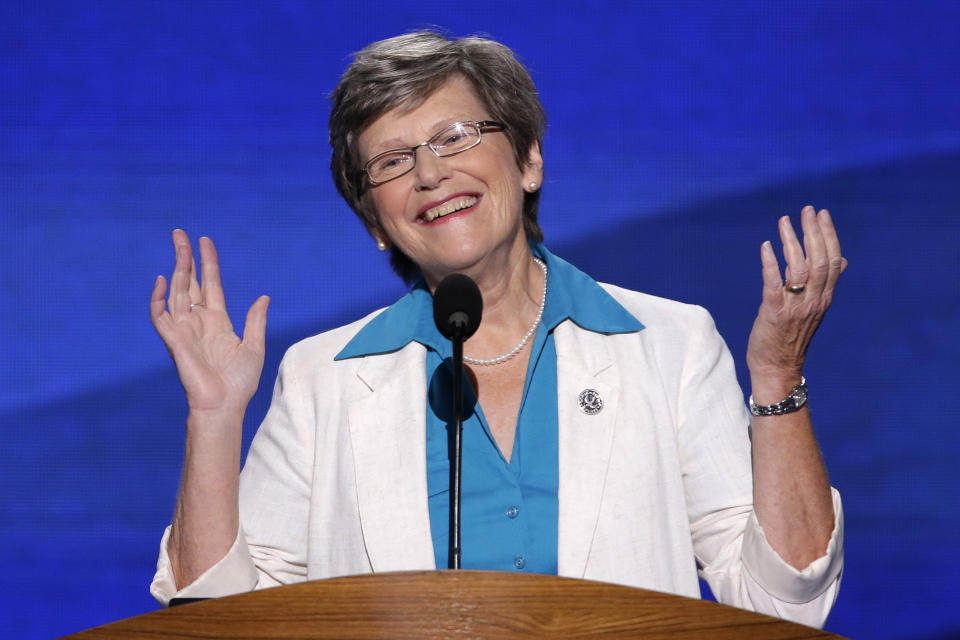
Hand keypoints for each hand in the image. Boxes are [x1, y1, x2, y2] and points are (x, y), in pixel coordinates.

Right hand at [150, 229, 269, 415]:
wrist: (224, 406)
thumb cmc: (240, 383)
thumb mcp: (254, 347)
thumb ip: (256, 321)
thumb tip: (264, 297)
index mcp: (218, 321)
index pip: (211, 283)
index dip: (208, 262)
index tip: (205, 241)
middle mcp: (199, 321)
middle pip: (190, 282)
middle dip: (186, 257)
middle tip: (180, 233)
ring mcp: (185, 329)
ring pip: (177, 291)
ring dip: (177, 268)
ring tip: (178, 245)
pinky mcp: (174, 341)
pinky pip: (160, 316)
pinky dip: (158, 298)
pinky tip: (164, 280)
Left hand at [746, 207, 846, 394]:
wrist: (777, 368)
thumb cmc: (792, 336)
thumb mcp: (814, 308)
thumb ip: (826, 283)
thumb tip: (842, 260)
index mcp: (824, 297)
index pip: (832, 260)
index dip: (828, 235)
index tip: (822, 214)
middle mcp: (813, 300)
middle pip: (819, 260)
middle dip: (813, 232)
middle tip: (806, 210)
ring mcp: (795, 307)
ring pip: (798, 268)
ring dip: (791, 242)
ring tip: (784, 222)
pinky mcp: (774, 312)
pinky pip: (774, 284)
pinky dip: (771, 264)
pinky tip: (766, 247)